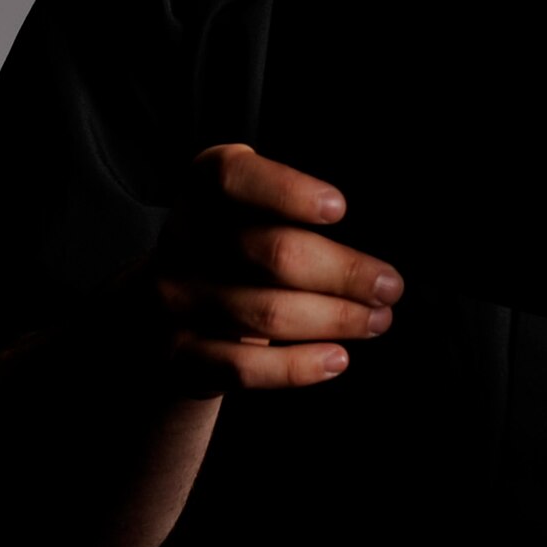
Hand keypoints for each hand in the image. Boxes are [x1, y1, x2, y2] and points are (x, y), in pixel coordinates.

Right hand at [140, 142, 403, 398]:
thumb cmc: (231, 250)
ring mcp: (175, 300)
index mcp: (201, 189)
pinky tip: (337, 358)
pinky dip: (299, 366)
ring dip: (336, 319)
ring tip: (377, 320)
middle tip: (389, 286)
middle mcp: (181, 239)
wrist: (157, 311)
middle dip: (344, 272)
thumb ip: (288, 206)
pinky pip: (245, 368)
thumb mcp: (245, 209)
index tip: (339, 208)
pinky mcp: (180, 355)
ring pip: (268, 314)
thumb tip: (367, 249)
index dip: (286, 190)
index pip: (234, 178)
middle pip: (271, 253)